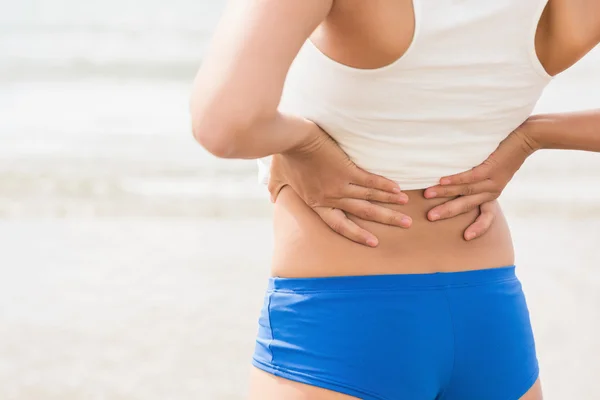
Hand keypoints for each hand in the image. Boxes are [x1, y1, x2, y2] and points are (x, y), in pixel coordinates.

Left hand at [269, 125, 411, 246]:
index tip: (373, 241)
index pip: (339, 224)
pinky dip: (384, 185)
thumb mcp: (276, 178)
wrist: (291, 139)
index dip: (357, 234)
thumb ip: (276, 189)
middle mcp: (330, 198)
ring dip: (389, 203)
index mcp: (315, 202)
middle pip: (362, 214)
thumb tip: (272, 196)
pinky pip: (369, 181)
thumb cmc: (282, 156)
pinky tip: (397, 189)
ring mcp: (340, 185)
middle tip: (404, 226)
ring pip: (369, 198)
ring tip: (405, 208)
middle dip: (385, 220)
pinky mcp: (346, 169)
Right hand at [423, 121, 539, 239]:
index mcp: (493, 194)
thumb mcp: (495, 172)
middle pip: (467, 205)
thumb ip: (479, 180)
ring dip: (444, 193)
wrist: (527, 138)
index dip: (478, 227)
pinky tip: (441, 181)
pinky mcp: (491, 168)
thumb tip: (456, 182)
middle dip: (447, 211)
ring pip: (465, 190)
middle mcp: (492, 190)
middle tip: (430, 217)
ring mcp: (492, 180)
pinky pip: (470, 176)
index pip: (487, 216)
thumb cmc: (506, 154)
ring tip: (427, 194)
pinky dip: (455, 179)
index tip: (466, 237)